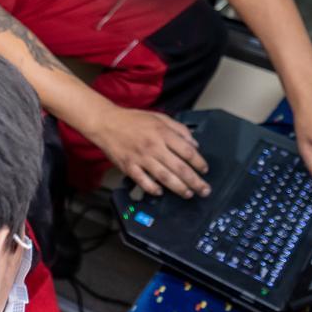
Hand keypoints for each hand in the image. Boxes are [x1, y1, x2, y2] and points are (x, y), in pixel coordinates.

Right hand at [92, 106, 210, 198]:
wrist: (106, 122)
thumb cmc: (132, 120)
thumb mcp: (159, 117)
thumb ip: (178, 129)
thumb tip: (194, 143)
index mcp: (162, 133)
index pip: (187, 151)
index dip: (199, 162)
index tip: (204, 169)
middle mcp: (153, 146)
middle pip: (180, 168)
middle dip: (195, 182)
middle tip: (204, 190)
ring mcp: (141, 158)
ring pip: (164, 177)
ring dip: (179, 188)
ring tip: (188, 194)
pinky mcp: (129, 166)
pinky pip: (143, 181)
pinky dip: (153, 189)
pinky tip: (160, 192)